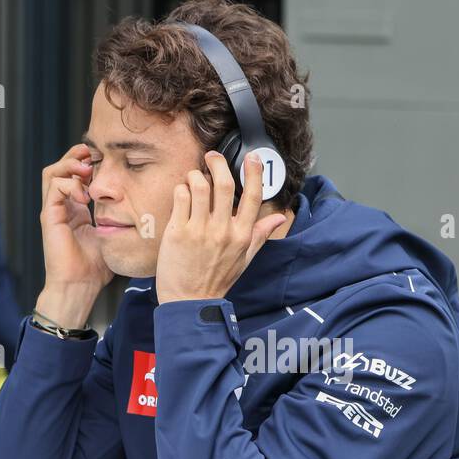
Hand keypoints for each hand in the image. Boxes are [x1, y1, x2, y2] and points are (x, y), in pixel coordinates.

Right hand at [37, 144, 112, 323]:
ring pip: (53, 172)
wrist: (80, 286)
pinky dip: (70, 184)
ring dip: (70, 164)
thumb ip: (121, 222)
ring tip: (87, 169)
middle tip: (94, 155)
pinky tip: (85, 194)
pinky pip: (55, 187)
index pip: (77, 176)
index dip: (89, 163)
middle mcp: (63, 206)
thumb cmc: (97, 268)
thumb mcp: (114, 237)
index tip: (106, 160)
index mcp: (76, 209)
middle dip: (77, 156)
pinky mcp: (49, 216)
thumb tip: (145, 211)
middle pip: (62, 168)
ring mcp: (54, 210)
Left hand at [155, 151, 288, 304]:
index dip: (254, 172)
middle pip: (224, 183)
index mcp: (242, 236)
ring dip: (196, 175)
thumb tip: (280, 219)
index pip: (253, 196)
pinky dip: (181, 189)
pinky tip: (182, 194)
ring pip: (199, 185)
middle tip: (212, 156)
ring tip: (194, 178)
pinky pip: (180, 197)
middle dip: (218, 162)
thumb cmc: (217, 280)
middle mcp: (223, 231)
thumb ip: (261, 234)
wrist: (190, 301)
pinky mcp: (178, 232)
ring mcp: (199, 230)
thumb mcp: (245, 258)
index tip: (252, 157)